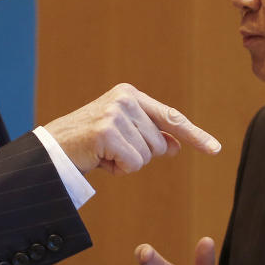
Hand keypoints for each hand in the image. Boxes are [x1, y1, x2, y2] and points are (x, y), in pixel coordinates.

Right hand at [45, 83, 220, 174]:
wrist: (49, 151)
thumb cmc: (86, 145)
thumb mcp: (122, 136)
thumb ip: (149, 137)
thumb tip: (176, 146)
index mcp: (130, 94)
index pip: (170, 117)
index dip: (195, 135)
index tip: (215, 149)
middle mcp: (125, 99)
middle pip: (159, 144)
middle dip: (139, 155)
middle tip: (110, 151)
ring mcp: (115, 113)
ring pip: (147, 156)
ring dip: (126, 163)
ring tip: (102, 154)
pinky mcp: (106, 132)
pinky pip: (133, 164)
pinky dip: (118, 169)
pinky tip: (99, 160)